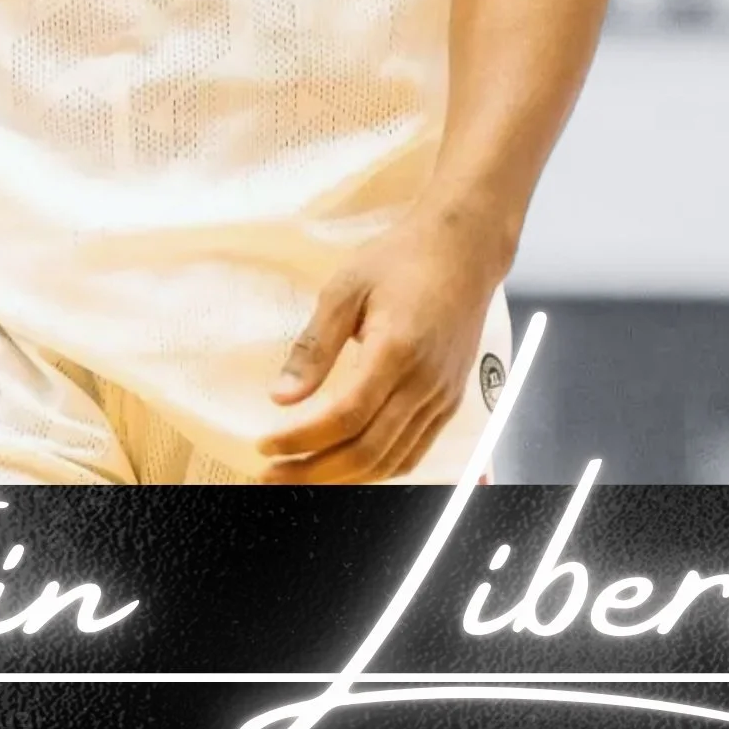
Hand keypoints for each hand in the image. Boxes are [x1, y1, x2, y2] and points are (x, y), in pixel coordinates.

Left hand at [257, 209, 502, 485]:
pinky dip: (378, 470)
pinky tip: (347, 466)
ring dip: (343, 479)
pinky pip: (413, 453)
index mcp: (396, 351)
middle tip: (272, 475)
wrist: (463, 250)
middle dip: (314, 472)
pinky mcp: (450, 402)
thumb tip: (281, 396)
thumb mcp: (345, 288)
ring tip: (300, 475)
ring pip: (391, 462)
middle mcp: (425, 383)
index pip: (345, 417)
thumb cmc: (401, 259)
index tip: (265, 446)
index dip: (302, 440)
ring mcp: (442, 397)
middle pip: (368, 452)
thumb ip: (314, 346)